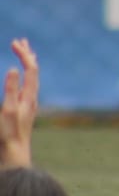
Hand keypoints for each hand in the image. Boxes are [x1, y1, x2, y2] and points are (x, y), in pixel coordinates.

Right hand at [1, 37, 39, 167]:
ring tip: (24, 53)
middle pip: (33, 70)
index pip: (31, 68)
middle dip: (27, 54)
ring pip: (31, 78)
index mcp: (29, 95)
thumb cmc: (9, 133)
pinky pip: (27, 86)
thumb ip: (11, 89)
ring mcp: (29, 103)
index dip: (24, 54)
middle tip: (20, 41)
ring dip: (27, 63)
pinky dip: (25, 75)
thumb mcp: (7, 110)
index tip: (15, 42)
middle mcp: (32, 97)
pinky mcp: (24, 109)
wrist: (14, 154)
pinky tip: (23, 78)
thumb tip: (15, 68)